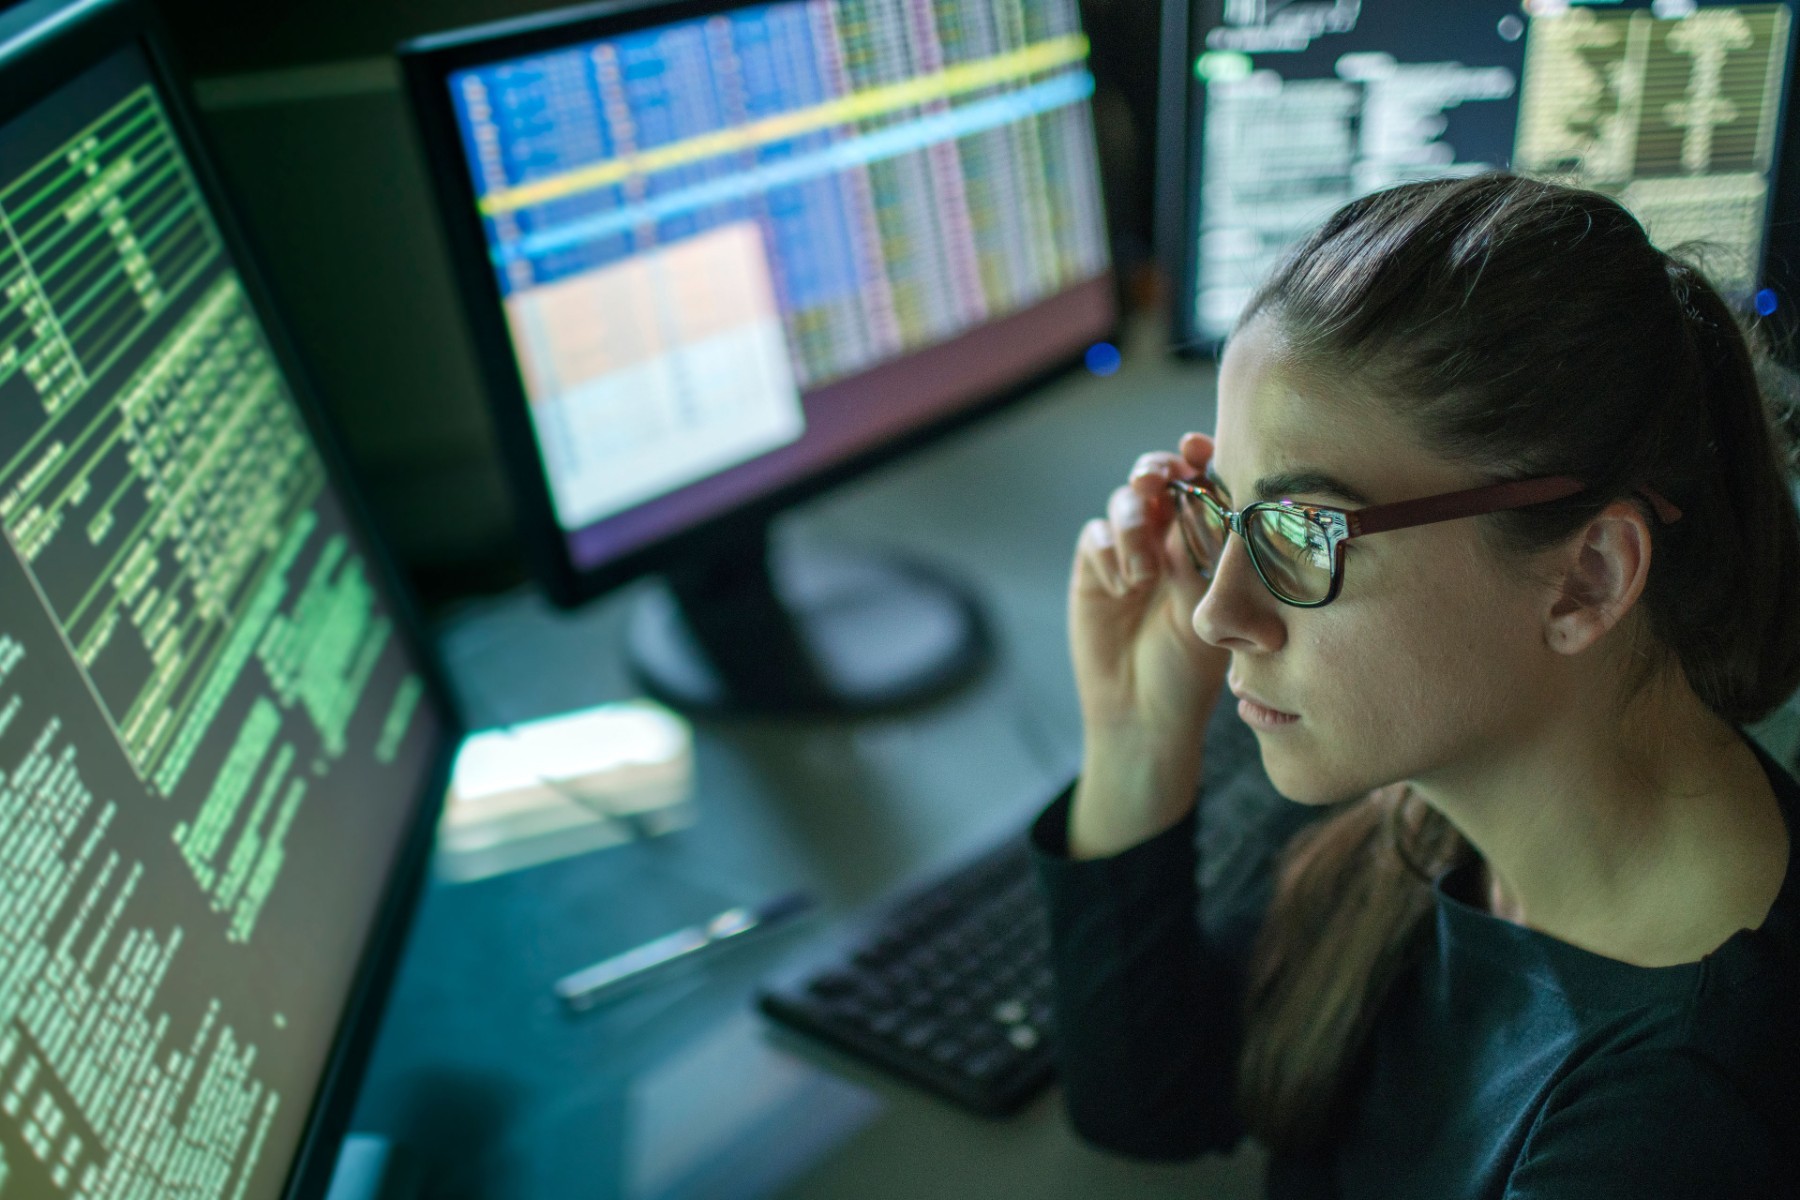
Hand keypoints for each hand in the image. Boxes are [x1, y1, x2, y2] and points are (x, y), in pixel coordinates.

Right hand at [1068, 433, 1229, 856]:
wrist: (1143, 715)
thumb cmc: (1192, 672)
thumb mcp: (1212, 614)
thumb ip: (1206, 560)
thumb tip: (1208, 507)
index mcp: (1207, 541)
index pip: (1205, 482)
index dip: (1200, 457)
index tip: (1197, 448)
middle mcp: (1168, 538)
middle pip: (1158, 477)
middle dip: (1156, 470)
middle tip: (1157, 481)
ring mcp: (1129, 553)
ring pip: (1125, 502)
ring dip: (1134, 523)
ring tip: (1145, 572)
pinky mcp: (1094, 571)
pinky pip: (1095, 536)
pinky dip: (1109, 552)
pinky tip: (1124, 588)